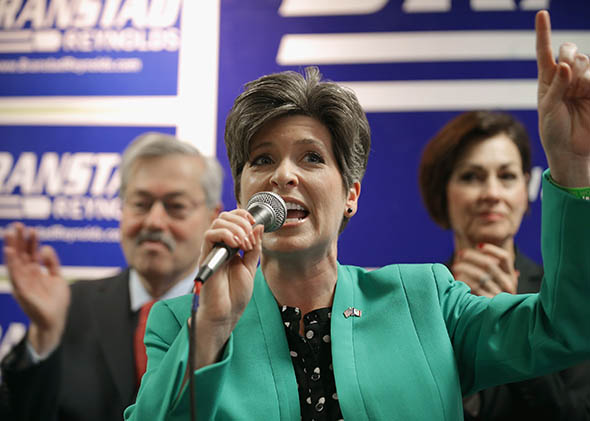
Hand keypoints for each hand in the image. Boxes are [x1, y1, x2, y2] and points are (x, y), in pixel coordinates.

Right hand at [3, 222, 69, 355]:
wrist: (54, 320)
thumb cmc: (55, 300)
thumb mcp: (56, 277)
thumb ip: (51, 263)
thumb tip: (46, 248)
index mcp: (35, 272)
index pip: (31, 253)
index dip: (31, 241)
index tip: (32, 228)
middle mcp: (26, 275)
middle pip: (21, 254)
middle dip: (19, 240)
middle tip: (17, 225)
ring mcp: (23, 282)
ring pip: (15, 261)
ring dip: (11, 247)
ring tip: (9, 234)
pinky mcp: (21, 290)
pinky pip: (14, 274)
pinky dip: (11, 263)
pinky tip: (9, 251)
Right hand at [193, 209, 262, 367]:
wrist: (226, 312)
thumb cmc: (235, 294)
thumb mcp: (250, 266)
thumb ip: (254, 247)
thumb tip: (259, 226)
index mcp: (231, 246)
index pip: (233, 219)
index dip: (244, 216)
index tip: (255, 224)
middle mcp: (220, 245)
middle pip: (225, 217)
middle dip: (241, 221)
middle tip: (250, 238)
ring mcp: (212, 250)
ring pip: (218, 222)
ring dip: (235, 228)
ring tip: (244, 243)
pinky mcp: (206, 257)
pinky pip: (209, 236)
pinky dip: (225, 234)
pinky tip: (235, 244)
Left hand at [451, 243, 517, 297]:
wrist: (496, 318)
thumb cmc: (491, 293)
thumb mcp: (496, 280)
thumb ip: (491, 265)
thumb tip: (480, 246)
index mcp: (510, 275)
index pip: (504, 257)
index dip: (491, 249)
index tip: (479, 246)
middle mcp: (508, 284)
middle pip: (489, 264)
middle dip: (472, 256)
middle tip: (461, 254)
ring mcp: (499, 294)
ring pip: (480, 275)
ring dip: (465, 268)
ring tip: (456, 267)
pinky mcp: (489, 302)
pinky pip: (474, 287)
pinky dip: (464, 280)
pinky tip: (457, 278)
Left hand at [536, 10, 589, 186]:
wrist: (571, 149)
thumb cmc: (553, 130)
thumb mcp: (549, 109)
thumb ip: (556, 87)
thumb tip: (564, 65)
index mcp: (547, 80)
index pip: (544, 52)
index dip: (543, 32)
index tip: (542, 14)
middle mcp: (565, 77)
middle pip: (569, 51)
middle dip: (567, 56)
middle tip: (566, 75)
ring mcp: (583, 82)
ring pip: (584, 61)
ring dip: (580, 74)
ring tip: (578, 93)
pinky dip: (589, 80)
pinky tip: (586, 90)